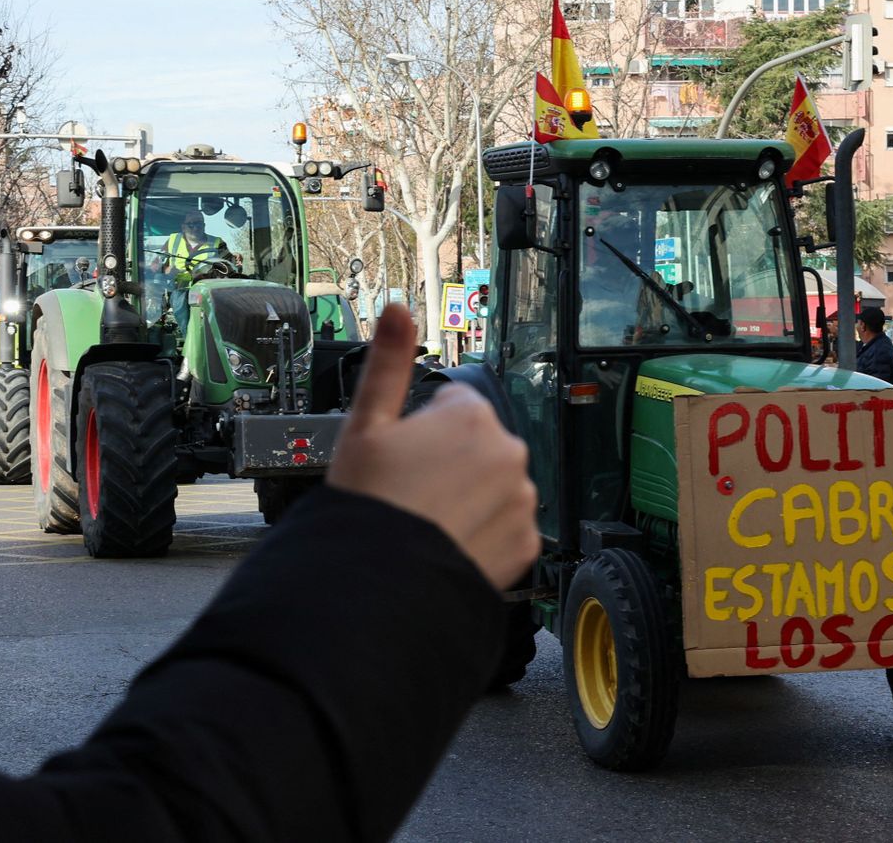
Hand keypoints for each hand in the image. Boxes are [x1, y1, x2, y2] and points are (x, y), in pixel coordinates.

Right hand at [327, 305, 538, 589]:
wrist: (379, 582)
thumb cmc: (368, 502)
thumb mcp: (366, 423)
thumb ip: (389, 361)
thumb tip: (398, 310)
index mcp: (472, 416)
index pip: (454, 405)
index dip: (421, 430)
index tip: (401, 457)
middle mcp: (508, 452)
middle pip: (477, 446)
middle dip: (450, 462)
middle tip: (410, 492)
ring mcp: (521, 500)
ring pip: (494, 486)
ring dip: (470, 497)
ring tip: (428, 521)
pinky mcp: (526, 544)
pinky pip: (506, 528)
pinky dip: (484, 534)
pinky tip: (449, 543)